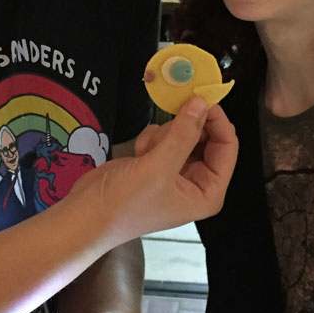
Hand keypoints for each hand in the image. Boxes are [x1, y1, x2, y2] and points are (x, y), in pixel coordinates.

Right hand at [70, 97, 236, 246]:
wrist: (86, 215)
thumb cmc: (126, 202)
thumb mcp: (159, 168)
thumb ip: (184, 134)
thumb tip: (202, 102)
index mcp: (208, 192)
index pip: (227, 148)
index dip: (217, 121)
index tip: (202, 96)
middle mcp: (196, 183)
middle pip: (207, 138)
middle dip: (186, 128)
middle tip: (172, 115)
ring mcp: (175, 172)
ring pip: (183, 133)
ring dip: (164, 136)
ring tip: (146, 153)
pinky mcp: (155, 163)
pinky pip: (164, 137)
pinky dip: (150, 140)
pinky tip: (137, 154)